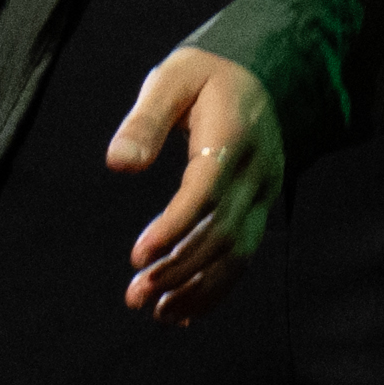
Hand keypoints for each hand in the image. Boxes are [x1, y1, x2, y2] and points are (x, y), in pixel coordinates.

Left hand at [106, 45, 287, 323]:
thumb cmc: (205, 77)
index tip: (138, 255)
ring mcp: (264, 191)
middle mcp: (258, 170)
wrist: (262, 73)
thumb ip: (144, 120)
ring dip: (199, 285)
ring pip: (239, 250)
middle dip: (180, 267)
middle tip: (136, 294)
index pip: (208, 190)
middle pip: (223, 230)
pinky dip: (218, 286)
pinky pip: (245, 253)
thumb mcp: (172, 79)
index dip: (175, 226)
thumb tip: (118, 163)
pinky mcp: (261, 206)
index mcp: (234, 136)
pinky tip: (186, 309)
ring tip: (157, 311)